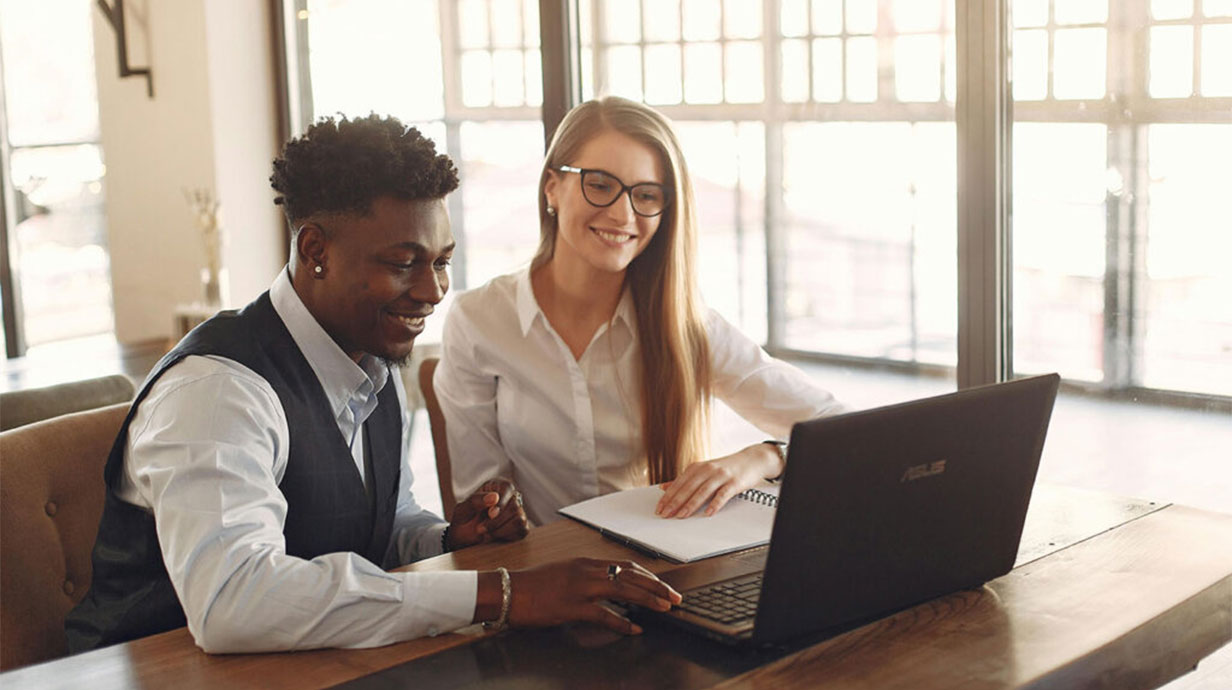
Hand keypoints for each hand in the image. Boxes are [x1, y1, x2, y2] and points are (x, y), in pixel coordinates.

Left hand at [448, 479, 529, 548]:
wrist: (463, 539)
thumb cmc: (463, 520)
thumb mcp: (463, 510)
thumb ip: (476, 501)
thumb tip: (495, 497)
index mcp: (495, 487)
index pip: (507, 488)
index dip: (501, 501)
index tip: (490, 514)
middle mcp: (509, 497)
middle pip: (514, 505)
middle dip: (497, 521)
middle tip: (480, 528)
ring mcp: (516, 511)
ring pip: (519, 519)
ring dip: (501, 530)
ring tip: (486, 532)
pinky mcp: (520, 526)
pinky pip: (522, 530)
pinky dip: (508, 536)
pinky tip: (495, 535)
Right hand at [506, 558, 681, 634]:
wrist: (508, 591)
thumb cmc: (533, 585)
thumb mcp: (564, 572)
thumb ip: (586, 576)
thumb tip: (607, 584)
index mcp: (586, 562)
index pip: (626, 565)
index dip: (648, 576)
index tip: (663, 585)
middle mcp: (588, 571)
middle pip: (632, 576)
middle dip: (657, 587)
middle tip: (676, 598)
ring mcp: (581, 588)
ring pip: (624, 590)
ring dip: (648, 600)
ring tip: (665, 608)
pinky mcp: (572, 606)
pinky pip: (604, 614)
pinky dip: (623, 622)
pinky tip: (635, 628)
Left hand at [654, 443, 782, 518]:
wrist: (750, 460)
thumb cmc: (725, 467)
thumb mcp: (702, 470)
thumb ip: (684, 479)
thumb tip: (664, 487)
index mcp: (697, 467)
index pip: (678, 483)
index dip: (668, 496)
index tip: (659, 508)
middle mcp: (707, 470)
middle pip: (688, 487)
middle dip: (675, 502)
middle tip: (666, 514)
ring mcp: (721, 476)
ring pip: (703, 491)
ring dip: (691, 504)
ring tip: (681, 515)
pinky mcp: (734, 482)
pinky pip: (723, 494)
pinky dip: (715, 504)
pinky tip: (708, 513)